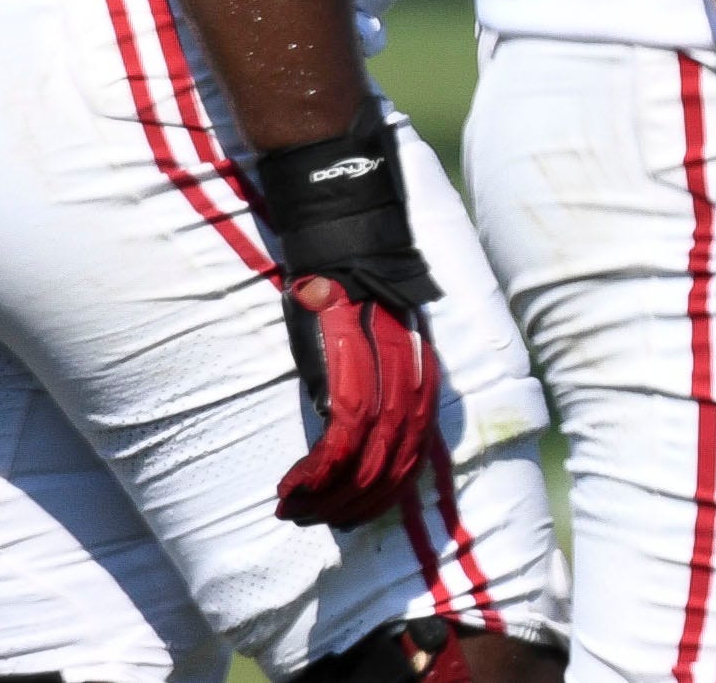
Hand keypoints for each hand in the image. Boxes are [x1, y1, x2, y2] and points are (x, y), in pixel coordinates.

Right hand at [254, 102, 448, 527]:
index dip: (394, 476)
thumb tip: (344, 405)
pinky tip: (296, 487)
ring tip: (302, 513)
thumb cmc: (343, 246)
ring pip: (375, 444)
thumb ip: (366, 353)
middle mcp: (407, 349)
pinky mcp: (345, 341)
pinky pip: (345, 421)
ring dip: (338, 492)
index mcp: (416, 344)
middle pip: (402, 446)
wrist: (335, 193)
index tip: (359, 505)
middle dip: (367, 497)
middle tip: (327, 523)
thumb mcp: (366, 306)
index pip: (419, 429)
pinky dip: (323, 466)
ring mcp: (378, 347)